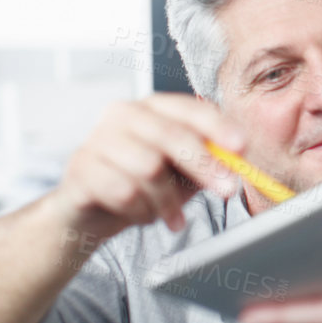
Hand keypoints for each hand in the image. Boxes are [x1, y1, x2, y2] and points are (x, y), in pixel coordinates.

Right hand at [48, 94, 247, 242]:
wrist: (88, 214)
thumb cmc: (141, 186)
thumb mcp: (182, 173)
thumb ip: (209, 162)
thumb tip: (237, 160)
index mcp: (151, 107)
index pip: (189, 108)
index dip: (218, 127)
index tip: (241, 147)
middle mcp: (122, 115)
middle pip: (171, 135)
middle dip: (205, 166)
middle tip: (227, 190)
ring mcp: (97, 139)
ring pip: (149, 168)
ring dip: (167, 200)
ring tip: (170, 215)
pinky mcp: (80, 169)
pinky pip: (123, 191)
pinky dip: (140, 211)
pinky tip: (140, 214)